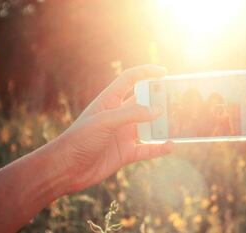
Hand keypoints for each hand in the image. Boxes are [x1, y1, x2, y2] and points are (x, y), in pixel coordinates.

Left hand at [52, 65, 172, 192]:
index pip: (130, 80)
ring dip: (162, 125)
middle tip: (177, 100)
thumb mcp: (105, 121)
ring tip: (179, 123)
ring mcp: (123, 134)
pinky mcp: (125, 153)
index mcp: (109, 101)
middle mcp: (118, 116)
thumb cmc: (79, 139)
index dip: (146, 73)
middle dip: (160, 100)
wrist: (66, 169)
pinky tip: (170, 146)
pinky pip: (147, 150)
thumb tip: (158, 111)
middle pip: (144, 103)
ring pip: (148, 127)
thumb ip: (132, 114)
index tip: (164, 73)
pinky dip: (158, 148)